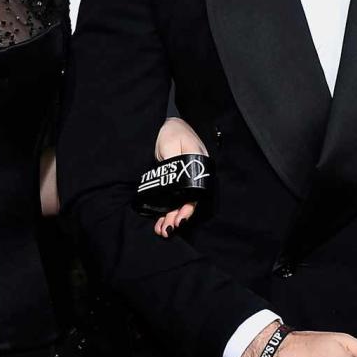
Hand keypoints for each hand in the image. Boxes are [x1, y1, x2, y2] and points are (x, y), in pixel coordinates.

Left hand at [152, 117, 207, 237]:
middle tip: (168, 230)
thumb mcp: (172, 144)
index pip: (195, 194)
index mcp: (198, 168)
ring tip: (162, 231)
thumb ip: (174, 161)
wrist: (166, 125)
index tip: (179, 219)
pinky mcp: (173, 183)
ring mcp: (183, 181)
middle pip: (187, 202)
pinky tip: (159, 222)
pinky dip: (166, 211)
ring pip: (179, 203)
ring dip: (171, 218)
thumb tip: (175, 180)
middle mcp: (193, 178)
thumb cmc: (172, 132)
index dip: (187, 208)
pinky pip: (171, 200)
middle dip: (178, 217)